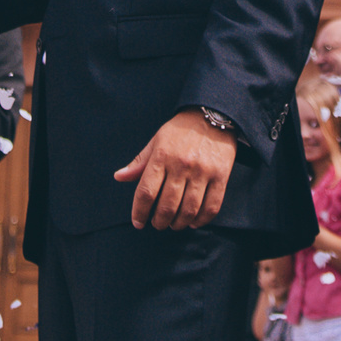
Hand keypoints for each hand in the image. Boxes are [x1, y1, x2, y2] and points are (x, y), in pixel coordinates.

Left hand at [114, 109, 237, 229]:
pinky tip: (193, 221)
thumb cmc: (180, 131)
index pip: (146, 192)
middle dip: (159, 221)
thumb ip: (139, 162)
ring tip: (174, 224)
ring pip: (189, 209)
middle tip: (157, 224)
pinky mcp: (221, 176)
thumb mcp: (156, 141)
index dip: (139, 212)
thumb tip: (119, 177)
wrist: (212, 115)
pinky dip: (201, 219)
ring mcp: (203, 172)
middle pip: (167, 205)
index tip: (138, 222)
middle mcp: (182, 165)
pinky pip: (212, 206)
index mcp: (162, 156)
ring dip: (179, 223)